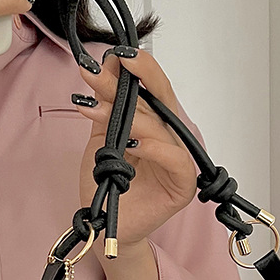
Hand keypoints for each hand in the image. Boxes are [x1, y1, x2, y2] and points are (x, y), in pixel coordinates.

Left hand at [73, 47, 197, 256]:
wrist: (104, 224)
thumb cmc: (107, 185)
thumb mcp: (101, 136)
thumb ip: (107, 105)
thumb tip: (108, 65)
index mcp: (155, 125)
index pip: (152, 90)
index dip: (138, 70)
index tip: (113, 55)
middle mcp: (169, 139)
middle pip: (163, 100)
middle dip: (139, 78)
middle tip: (115, 62)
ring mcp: (178, 161)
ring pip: (162, 128)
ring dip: (131, 113)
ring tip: (98, 106)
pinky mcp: (182, 186)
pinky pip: (175, 160)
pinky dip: (156, 148)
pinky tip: (134, 142)